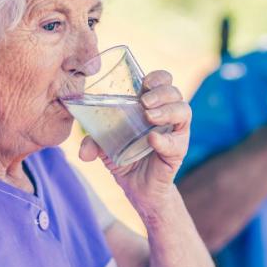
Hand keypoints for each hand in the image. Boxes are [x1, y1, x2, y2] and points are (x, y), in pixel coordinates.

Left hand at [79, 70, 190, 212]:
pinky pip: (177, 142)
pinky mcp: (178, 152)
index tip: (143, 82)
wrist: (138, 189)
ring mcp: (175, 133)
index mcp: (152, 106)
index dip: (158, 77)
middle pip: (175, 92)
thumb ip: (92, 143)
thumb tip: (83, 152)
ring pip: (184, 111)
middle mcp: (168, 116)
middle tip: (144, 102)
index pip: (164, 81)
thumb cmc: (124, 158)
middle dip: (161, 92)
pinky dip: (165, 140)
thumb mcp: (105, 147)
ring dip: (167, 110)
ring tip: (149, 116)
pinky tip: (153, 139)